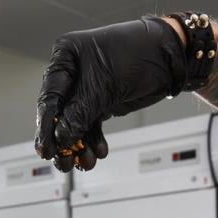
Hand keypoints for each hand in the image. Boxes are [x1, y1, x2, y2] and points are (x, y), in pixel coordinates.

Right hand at [35, 15, 186, 170]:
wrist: (171, 57)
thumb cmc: (137, 55)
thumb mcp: (104, 84)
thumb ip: (80, 112)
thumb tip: (61, 137)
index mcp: (66, 57)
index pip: (50, 96)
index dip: (46, 126)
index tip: (45, 150)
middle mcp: (73, 73)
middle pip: (59, 114)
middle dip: (62, 140)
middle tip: (64, 162)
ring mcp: (87, 89)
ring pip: (75, 124)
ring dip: (79, 145)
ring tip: (85, 162)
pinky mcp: (101, 101)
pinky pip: (91, 126)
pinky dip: (94, 140)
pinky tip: (98, 152)